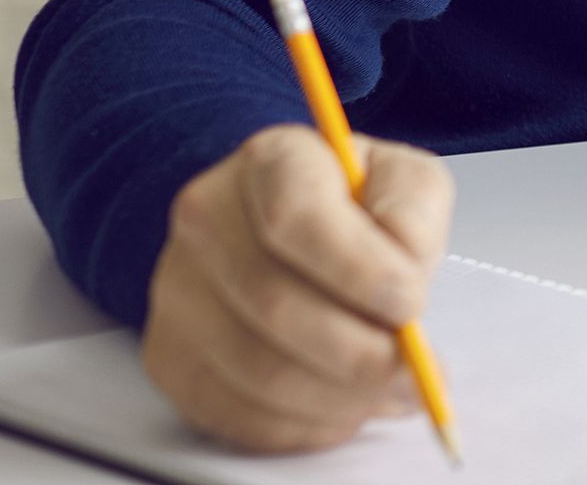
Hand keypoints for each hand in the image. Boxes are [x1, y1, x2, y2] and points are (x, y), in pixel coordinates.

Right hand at [142, 123, 452, 452]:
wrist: (288, 229)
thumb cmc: (357, 208)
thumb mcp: (406, 184)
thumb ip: (415, 218)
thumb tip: (403, 281)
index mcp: (271, 160)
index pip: (296, 217)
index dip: (359, 270)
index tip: (410, 303)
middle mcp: (206, 217)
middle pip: (274, 304)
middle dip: (361, 353)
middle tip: (417, 374)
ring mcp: (176, 289)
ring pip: (256, 369)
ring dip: (338, 396)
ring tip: (391, 392)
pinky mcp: (169, 355)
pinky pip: (233, 412)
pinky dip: (302, 424)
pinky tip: (345, 407)